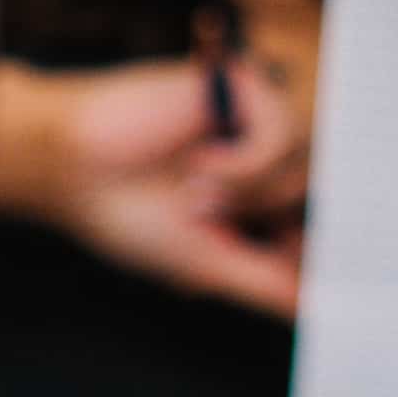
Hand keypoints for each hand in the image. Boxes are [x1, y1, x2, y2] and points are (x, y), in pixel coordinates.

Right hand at [0, 53, 304, 314]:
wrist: (69, 165)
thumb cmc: (126, 215)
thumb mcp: (206, 262)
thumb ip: (267, 283)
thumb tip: (318, 311)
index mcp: (257, 203)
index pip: (321, 222)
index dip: (328, 249)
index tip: (323, 278)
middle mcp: (263, 159)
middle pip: (326, 189)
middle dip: (287, 220)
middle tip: (235, 232)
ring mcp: (255, 120)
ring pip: (307, 161)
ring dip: (255, 191)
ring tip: (195, 199)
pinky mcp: (243, 85)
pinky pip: (282, 131)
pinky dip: (246, 163)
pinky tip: (199, 167)